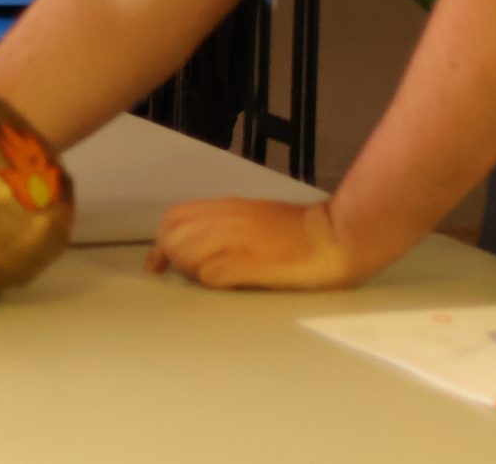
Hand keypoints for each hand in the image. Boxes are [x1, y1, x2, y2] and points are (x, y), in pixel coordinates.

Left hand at [147, 198, 386, 289]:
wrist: (337, 236)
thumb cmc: (302, 233)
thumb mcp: (255, 218)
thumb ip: (225, 226)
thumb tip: (197, 246)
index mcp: (225, 209)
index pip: (173, 220)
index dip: (163, 244)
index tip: (158, 266)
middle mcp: (223, 220)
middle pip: (172, 239)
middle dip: (175, 260)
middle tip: (197, 276)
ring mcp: (233, 241)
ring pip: (184, 256)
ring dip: (192, 272)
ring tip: (221, 281)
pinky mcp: (246, 263)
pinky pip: (209, 275)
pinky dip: (212, 283)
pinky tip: (231, 286)